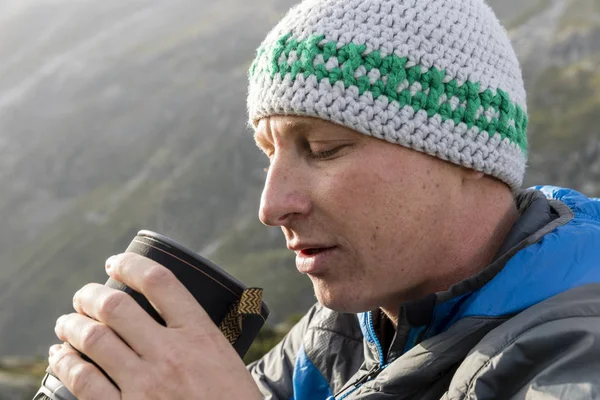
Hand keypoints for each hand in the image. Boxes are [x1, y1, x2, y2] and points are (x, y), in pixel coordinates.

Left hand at [49, 252, 262, 399]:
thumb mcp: (226, 358)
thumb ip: (198, 334)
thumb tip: (172, 313)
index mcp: (199, 334)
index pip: (159, 282)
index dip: (131, 265)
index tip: (115, 264)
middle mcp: (170, 354)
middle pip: (116, 307)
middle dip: (89, 296)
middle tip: (83, 297)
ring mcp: (146, 384)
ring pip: (94, 339)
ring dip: (71, 325)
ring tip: (66, 323)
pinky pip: (84, 381)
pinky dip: (65, 364)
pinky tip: (60, 356)